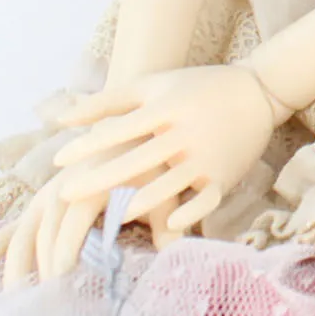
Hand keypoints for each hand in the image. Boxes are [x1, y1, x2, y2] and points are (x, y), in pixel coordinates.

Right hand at [0, 136, 183, 286]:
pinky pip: (13, 228)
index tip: (60, 286)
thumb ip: (169, 223)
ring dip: (16, 265)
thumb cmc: (153, 161)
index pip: (72, 224)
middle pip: (45, 232)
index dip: (64, 255)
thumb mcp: (165, 188)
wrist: (133, 124)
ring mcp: (48, 195)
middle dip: (43, 269)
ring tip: (12, 300)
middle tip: (43, 306)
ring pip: (24, 232)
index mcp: (92, 182)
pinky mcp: (41, 203)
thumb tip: (176, 256)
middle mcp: (63, 187)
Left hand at [49, 63, 282, 235]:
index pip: (120, 128)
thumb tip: (61, 119)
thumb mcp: (154, 85)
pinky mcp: (222, 179)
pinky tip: (165, 230)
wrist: (257, 93)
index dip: (87, 145)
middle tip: (64, 194)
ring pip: (167, 186)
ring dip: (136, 204)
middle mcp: (184, 134)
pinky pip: (202, 203)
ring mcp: (205, 158)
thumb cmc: (195, 88)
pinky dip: (185, 217)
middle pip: (136, 161)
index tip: (57, 160)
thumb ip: (108, 101)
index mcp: (166, 108)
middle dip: (99, 179)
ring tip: (106, 218)